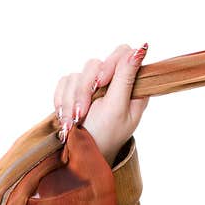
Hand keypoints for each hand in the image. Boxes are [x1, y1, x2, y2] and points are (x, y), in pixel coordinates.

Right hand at [53, 42, 149, 165]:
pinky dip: (62, 100)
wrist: (80, 157)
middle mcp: (113, 83)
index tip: (102, 83)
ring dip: (72, 99)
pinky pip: (64, 82)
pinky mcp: (75, 91)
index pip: (123, 53)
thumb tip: (142, 48)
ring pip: (77, 74)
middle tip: (82, 111)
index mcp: (132, 87)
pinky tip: (66, 117)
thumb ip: (126, 77)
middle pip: (96, 63)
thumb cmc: (105, 136)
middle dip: (85, 88)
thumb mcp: (118, 108)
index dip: (111, 63)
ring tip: (73, 121)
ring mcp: (93, 87)